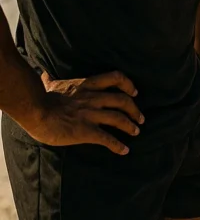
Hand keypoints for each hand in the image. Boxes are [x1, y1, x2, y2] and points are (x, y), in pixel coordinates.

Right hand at [23, 71, 143, 154]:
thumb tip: (44, 73)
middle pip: (122, 100)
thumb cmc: (41, 99)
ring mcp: (91, 114)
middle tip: (140, 118)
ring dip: (130, 126)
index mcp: (87, 85)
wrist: (35, 111)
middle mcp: (93, 98)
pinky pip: (107, 138)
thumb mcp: (51, 85)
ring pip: (119, 118)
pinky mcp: (85, 131)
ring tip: (136, 132)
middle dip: (135, 110)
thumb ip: (51, 80)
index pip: (115, 77)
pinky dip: (118, 145)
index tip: (134, 92)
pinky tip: (124, 150)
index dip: (128, 84)